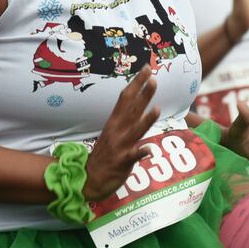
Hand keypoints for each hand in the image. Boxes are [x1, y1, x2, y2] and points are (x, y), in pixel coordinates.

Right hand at [85, 66, 160, 201]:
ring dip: (146, 120)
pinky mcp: (122, 162)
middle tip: (154, 79)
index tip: (147, 69)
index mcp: (114, 122)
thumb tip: (140, 105)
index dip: (137, 83)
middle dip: (144, 94)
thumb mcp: (113, 133)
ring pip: (135, 130)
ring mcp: (119, 146)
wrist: (90, 178)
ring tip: (158, 109)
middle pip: (132, 109)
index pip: (126, 98)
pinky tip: (148, 149)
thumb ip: (126, 120)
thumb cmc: (105, 154)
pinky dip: (140, 152)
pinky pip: (133, 156)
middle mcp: (117, 130)